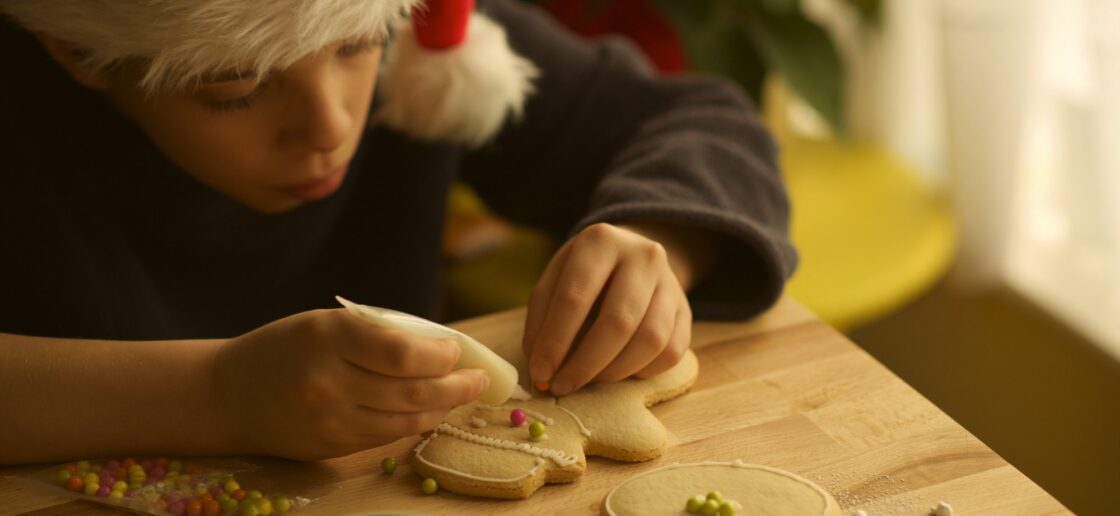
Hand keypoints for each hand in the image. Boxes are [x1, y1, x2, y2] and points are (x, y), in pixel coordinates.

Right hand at [212, 309, 488, 460]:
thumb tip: (443, 348)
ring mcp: (330, 420)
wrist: (229, 394)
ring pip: (405, 420)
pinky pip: (387, 436)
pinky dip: (415, 423)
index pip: (402, 353)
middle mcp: (329, 381)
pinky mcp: (332, 446)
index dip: (440, 355)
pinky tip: (430, 411)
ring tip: (463, 394)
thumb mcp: (326, 323)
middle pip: (412, 391)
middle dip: (456, 386)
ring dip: (443, 408)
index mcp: (328, 337)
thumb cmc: (287, 347)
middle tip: (480, 379)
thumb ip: (378, 334)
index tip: (457, 351)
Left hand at [522, 223, 693, 395]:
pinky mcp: (686, 310)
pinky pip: (671, 352)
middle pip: (618, 321)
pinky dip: (642, 371)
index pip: (575, 298)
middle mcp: (642, 256)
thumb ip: (542, 321)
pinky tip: (619, 369)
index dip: (554, 341)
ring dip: (614, 372)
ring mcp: (670, 282)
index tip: (540, 373)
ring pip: (650, 340)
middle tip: (563, 387)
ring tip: (590, 379)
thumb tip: (541, 370)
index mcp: (600, 241)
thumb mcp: (554, 282)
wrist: (629, 259)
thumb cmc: (582, 275)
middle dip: (586, 364)